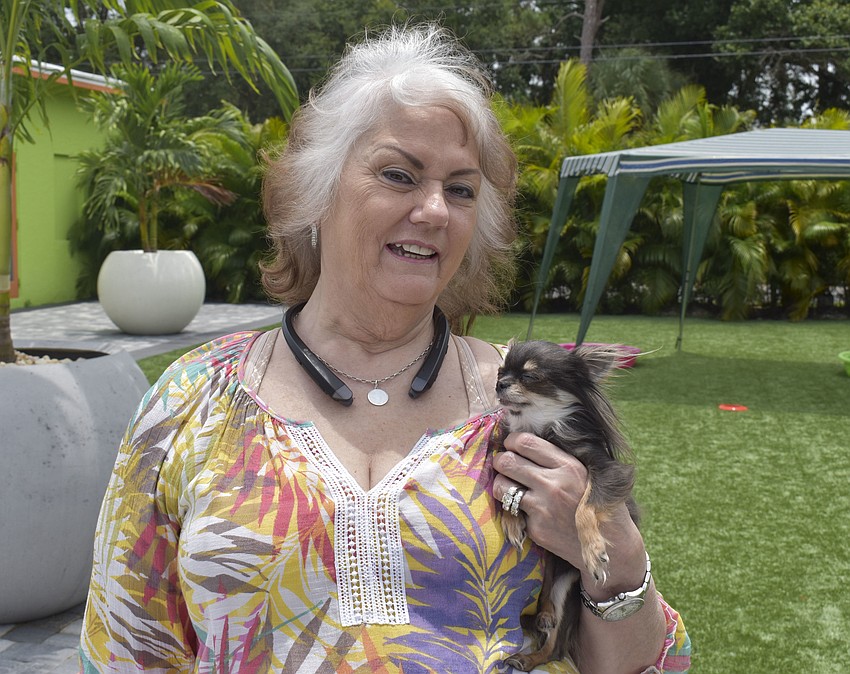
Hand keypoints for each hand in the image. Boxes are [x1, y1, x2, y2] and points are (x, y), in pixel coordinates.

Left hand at [492, 432, 645, 591]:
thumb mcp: (584, 472)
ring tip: (509, 486)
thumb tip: (522, 444)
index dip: (511, 441)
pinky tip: (529, 511)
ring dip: (502, 484)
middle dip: (501, 461)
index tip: (511, 446)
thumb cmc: (595, 504)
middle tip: (504, 465)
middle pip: (507, 461)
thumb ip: (557, 459)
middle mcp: (554, 484)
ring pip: (501, 486)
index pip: (525, 442)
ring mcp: (543, 508)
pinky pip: (512, 512)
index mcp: (568, 465)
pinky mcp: (536, 529)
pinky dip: (516, 510)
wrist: (611, 546)